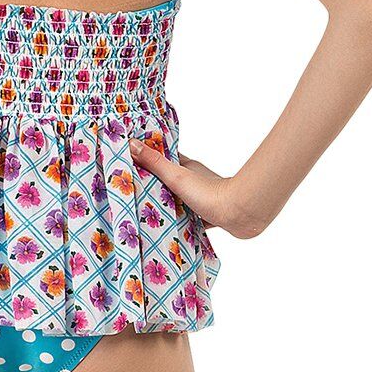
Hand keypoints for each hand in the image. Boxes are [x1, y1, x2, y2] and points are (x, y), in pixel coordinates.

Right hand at [128, 138, 268, 239]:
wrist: (240, 214)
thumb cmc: (209, 192)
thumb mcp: (176, 176)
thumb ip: (154, 162)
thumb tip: (131, 144)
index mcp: (188, 166)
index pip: (164, 158)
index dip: (149, 158)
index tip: (132, 160)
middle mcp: (194, 180)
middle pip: (169, 179)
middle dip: (154, 183)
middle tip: (134, 187)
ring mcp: (201, 198)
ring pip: (178, 199)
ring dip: (166, 203)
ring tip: (145, 209)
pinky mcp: (206, 215)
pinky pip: (188, 217)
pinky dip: (178, 220)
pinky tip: (167, 227)